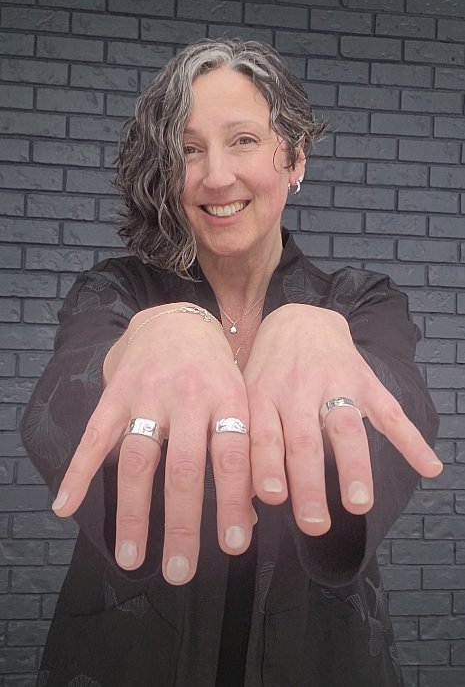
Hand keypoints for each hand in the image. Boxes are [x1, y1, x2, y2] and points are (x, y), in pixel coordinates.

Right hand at [51, 303, 253, 583]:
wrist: (175, 319)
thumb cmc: (216, 369)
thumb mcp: (240, 397)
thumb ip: (246, 449)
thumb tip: (256, 515)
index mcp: (228, 396)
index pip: (233, 456)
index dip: (233, 502)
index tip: (234, 547)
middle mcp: (188, 395)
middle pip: (184, 467)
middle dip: (182, 523)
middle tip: (180, 571)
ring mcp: (148, 393)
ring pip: (139, 459)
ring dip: (133, 512)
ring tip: (130, 557)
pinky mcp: (116, 392)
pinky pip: (94, 436)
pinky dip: (78, 472)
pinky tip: (66, 506)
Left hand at [243, 304, 442, 534]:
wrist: (298, 317)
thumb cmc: (266, 368)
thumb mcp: (247, 394)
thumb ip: (247, 444)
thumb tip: (245, 508)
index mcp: (263, 394)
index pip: (264, 435)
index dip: (267, 465)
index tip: (272, 499)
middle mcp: (297, 389)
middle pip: (303, 440)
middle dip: (309, 484)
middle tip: (314, 523)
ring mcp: (334, 383)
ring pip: (344, 428)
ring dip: (352, 467)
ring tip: (360, 504)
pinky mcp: (364, 380)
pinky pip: (389, 411)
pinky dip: (410, 440)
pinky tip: (429, 467)